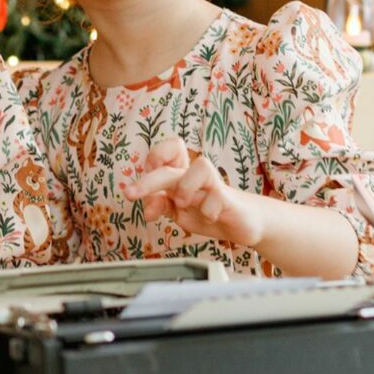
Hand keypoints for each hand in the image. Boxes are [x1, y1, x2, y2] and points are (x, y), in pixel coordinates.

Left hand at [121, 136, 266, 248]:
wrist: (243, 223)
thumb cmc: (209, 211)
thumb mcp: (179, 212)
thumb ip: (162, 206)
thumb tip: (147, 208)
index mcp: (181, 174)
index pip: (169, 149)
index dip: (155, 157)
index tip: (145, 178)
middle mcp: (195, 175)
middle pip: (171, 165)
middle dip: (148, 180)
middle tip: (130, 194)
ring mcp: (213, 184)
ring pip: (199, 167)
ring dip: (185, 188)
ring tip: (183, 204)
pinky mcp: (228, 198)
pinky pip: (216, 198)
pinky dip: (208, 211)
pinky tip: (211, 217)